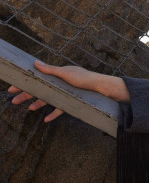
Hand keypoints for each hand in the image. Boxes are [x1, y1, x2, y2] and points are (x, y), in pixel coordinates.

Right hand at [7, 60, 129, 121]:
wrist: (101, 88)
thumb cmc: (84, 78)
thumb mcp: (65, 73)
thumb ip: (50, 69)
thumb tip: (35, 62)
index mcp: (57, 75)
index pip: (37, 79)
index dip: (24, 83)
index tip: (12, 88)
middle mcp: (59, 84)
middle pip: (40, 90)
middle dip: (26, 95)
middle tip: (14, 100)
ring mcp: (65, 94)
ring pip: (48, 99)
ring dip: (37, 103)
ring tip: (29, 109)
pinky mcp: (71, 102)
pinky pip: (60, 109)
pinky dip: (53, 114)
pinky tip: (46, 119)